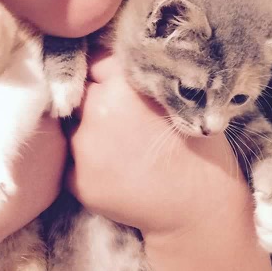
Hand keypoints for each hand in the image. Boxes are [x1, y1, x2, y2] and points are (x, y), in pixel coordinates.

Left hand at [65, 52, 251, 238]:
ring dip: (88, 135)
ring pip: (72, 130)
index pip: (95, 65)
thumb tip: (113, 64)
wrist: (200, 206)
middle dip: (92, 104)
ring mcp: (84, 148)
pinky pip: (71, 164)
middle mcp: (97, 111)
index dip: (106, 77)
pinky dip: (87, 166)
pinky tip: (116, 173)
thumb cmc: (198, 147)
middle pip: (80, 96)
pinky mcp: (77, 181)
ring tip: (122, 151)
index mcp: (123, 84)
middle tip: (120, 123)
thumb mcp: (178, 96)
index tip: (116, 90)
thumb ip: (141, 76)